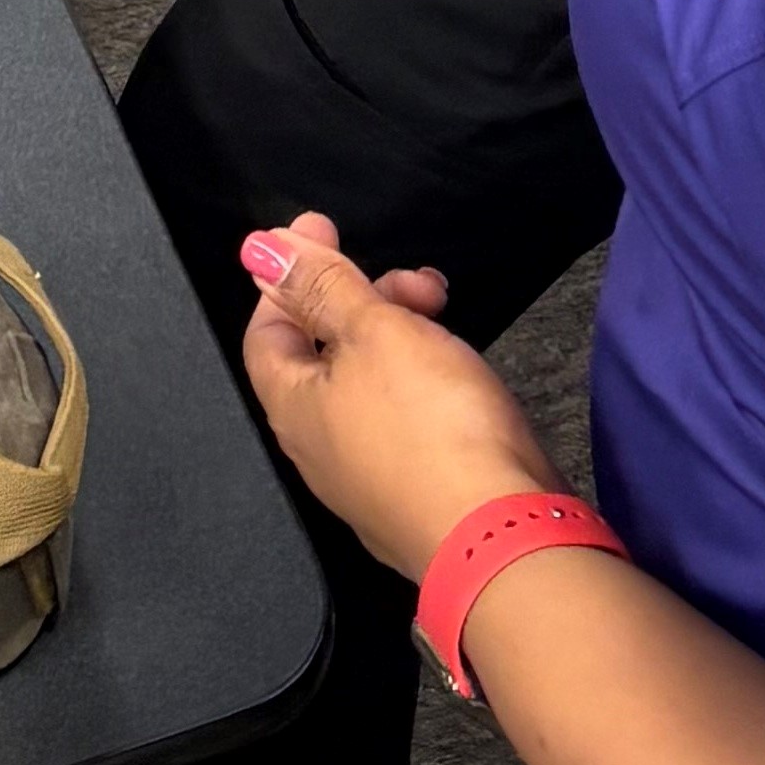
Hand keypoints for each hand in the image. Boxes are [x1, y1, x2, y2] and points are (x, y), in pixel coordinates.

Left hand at [238, 218, 548, 577]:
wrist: (502, 534)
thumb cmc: (432, 427)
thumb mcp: (374, 330)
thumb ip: (320, 285)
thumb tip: (262, 250)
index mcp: (294, 408)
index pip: (267, 332)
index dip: (290, 276)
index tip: (322, 230)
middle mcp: (321, 450)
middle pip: (323, 355)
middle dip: (361, 300)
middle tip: (413, 282)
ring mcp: (370, 479)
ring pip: (370, 386)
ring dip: (399, 336)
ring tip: (444, 316)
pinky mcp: (419, 493)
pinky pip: (406, 420)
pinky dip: (423, 380)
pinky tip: (457, 372)